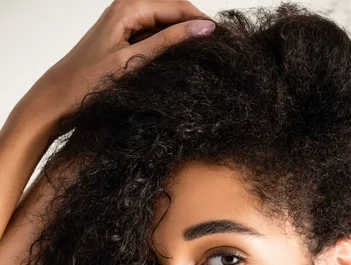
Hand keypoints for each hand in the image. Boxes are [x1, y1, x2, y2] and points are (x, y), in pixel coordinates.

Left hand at [16, 0, 213, 127]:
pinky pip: (152, 39)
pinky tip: (178, 65)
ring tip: (201, 60)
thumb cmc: (87, 82)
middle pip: (172, 13)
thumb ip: (169, 43)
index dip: (201, 21)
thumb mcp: (133, 62)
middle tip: (215, 52)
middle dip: (192, 30)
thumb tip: (204, 29)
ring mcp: (124, 26)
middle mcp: (127, 10)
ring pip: (164, 27)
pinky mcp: (122, 42)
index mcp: (128, 8)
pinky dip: (166, 50)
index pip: (177, 6)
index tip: (223, 40)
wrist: (58, 100)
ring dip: (180, 41)